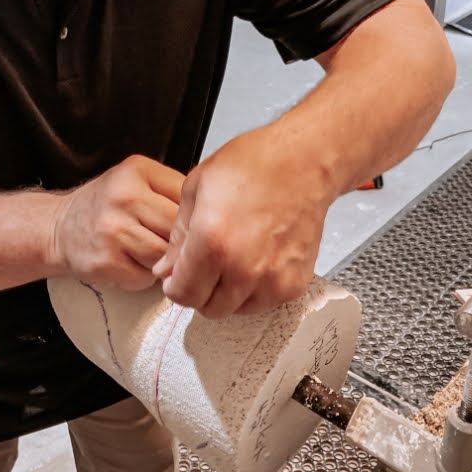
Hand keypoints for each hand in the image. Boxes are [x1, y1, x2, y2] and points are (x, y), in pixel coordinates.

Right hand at [50, 155, 183, 289]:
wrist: (59, 228)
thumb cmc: (105, 206)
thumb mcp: (136, 180)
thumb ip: (171, 190)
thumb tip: (214, 211)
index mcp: (138, 170)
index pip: (188, 196)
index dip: (194, 215)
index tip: (190, 223)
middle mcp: (124, 196)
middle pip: (178, 227)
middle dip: (180, 241)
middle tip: (170, 242)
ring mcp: (113, 230)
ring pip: (165, 255)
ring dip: (163, 260)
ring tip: (148, 250)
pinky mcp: (106, 261)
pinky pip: (146, 276)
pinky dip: (144, 275)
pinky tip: (131, 262)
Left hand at [153, 127, 329, 316]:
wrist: (304, 161)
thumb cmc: (256, 164)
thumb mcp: (197, 188)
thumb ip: (178, 237)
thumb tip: (167, 269)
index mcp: (213, 243)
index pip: (182, 295)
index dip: (175, 285)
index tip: (179, 275)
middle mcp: (243, 268)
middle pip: (208, 308)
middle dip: (200, 290)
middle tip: (205, 265)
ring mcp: (272, 279)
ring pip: (236, 310)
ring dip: (228, 293)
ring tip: (233, 259)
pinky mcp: (294, 283)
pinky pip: (264, 303)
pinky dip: (256, 290)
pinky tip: (255, 261)